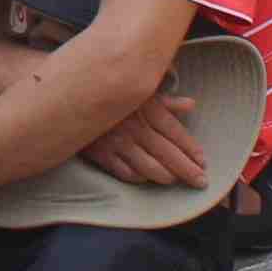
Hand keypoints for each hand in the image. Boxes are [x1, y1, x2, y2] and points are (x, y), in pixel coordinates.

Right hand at [82, 83, 207, 189]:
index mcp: (147, 108)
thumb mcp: (138, 88)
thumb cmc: (108, 89)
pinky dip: (140, 178)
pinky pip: (126, 173)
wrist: (67, 94)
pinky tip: (147, 179)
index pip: (176, 133)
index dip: (192, 150)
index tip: (203, 162)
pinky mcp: (101, 154)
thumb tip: (191, 105)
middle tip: (201, 182)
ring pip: (150, 168)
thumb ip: (166, 101)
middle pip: (168, 154)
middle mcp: (135, 128)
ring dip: (166, 177)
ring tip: (176, 181)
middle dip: (188, 171)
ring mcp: (118, 143)